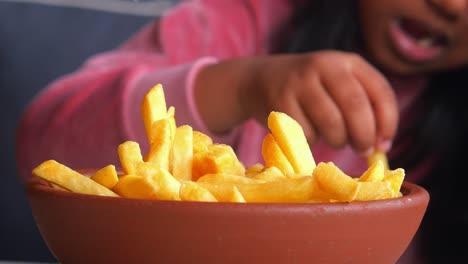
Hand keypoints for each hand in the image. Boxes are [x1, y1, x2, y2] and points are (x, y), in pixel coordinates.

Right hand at [195, 51, 397, 154]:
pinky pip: (307, 134)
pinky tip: (308, 131)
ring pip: (332, 125)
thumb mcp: (337, 84)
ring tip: (334, 138)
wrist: (261, 80)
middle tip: (361, 150)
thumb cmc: (310, 89)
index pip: (380, 92)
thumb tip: (381, 146)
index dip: (387, 122)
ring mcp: (300, 82)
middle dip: (363, 137)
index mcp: (347, 62)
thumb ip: (363, 106)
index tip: (383, 143)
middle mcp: (325, 66)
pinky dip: (312, 141)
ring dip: (338, 141)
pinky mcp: (280, 101)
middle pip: (356, 108)